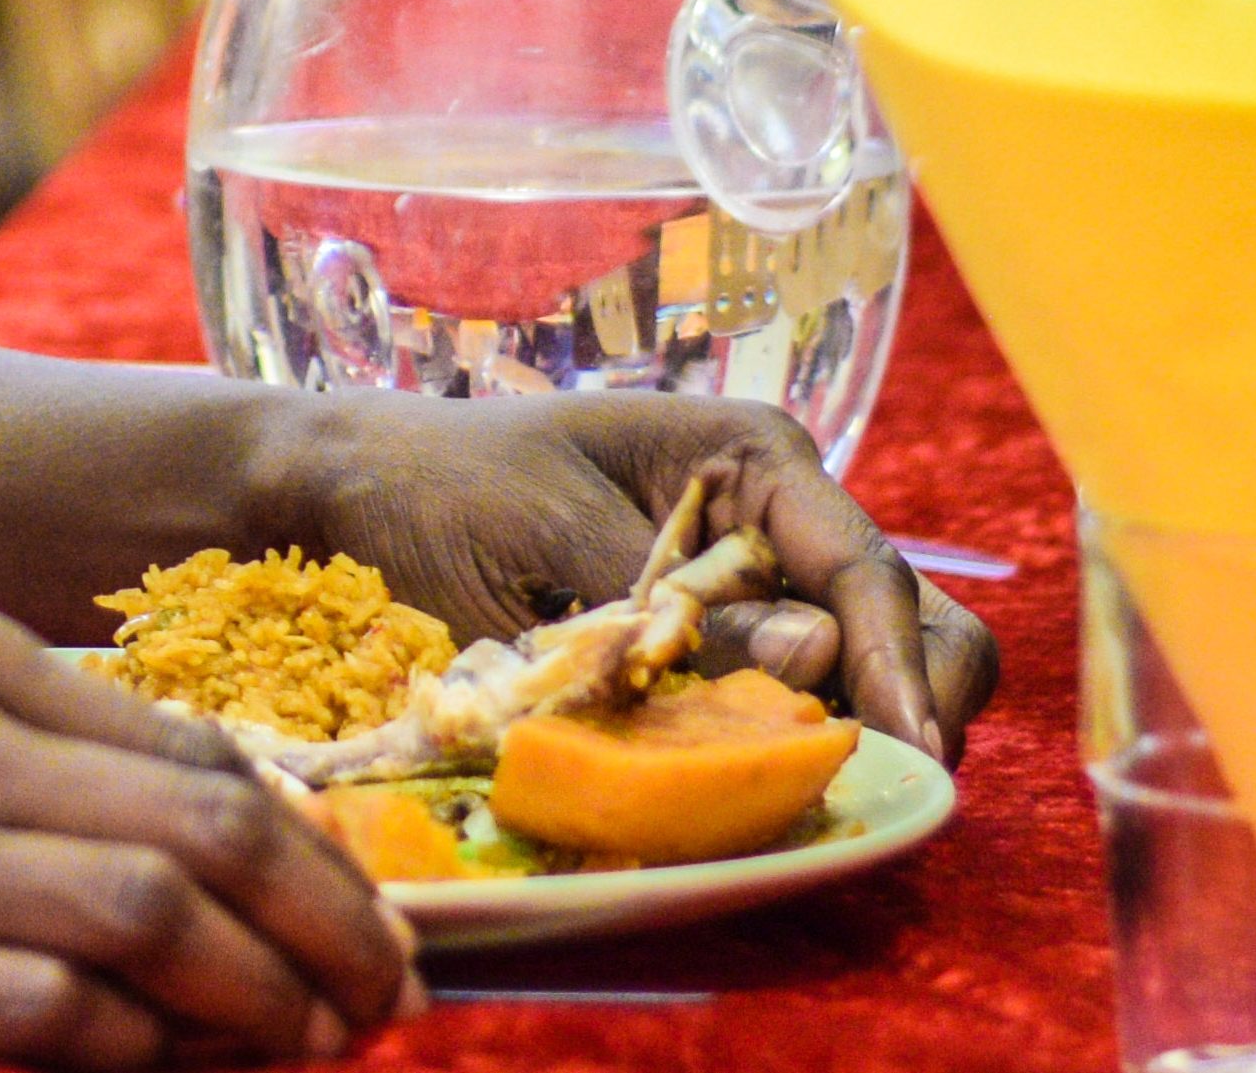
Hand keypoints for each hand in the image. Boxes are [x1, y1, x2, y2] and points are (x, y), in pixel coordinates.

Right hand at [0, 591, 418, 1068]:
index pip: (190, 741)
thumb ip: (1, 715)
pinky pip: (45, 1026)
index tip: (354, 909)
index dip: (305, 839)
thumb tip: (170, 800)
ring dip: (258, 1002)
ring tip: (304, 1047)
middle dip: (328, 926)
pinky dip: (132, 1056)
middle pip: (207, 831)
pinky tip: (165, 1072)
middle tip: (381, 996)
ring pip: (152, 929)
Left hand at [262, 393, 995, 762]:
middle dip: (908, 703)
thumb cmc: (440, 486)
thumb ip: (680, 608)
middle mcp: (772, 522)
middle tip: (876, 790)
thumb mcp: (552, 542)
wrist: (347, 497)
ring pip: (859, 676)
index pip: (864, 564)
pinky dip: (778, 755)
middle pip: (905, 620)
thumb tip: (821, 662)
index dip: (898, 662)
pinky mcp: (704, 659)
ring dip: (845, 738)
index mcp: (751, 458)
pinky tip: (744, 794)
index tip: (909, 753)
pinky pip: (775, 713)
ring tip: (802, 797)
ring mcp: (745, 594)